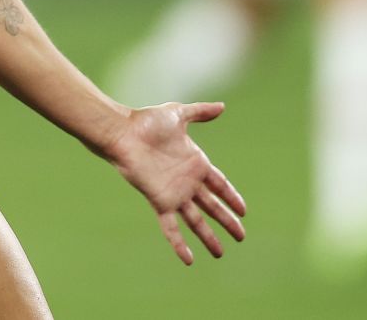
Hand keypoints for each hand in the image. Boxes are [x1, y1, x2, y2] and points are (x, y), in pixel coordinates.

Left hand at [105, 101, 246, 264]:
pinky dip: (178, 243)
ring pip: (196, 221)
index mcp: (195, 163)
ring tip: (220, 253)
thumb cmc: (147, 121)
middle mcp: (187, 182)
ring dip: (208, 237)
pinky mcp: (160, 201)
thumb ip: (200, 113)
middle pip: (212, 206)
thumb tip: (222, 106)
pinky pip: (171, 227)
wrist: (123, 133)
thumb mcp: (178, 114)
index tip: (244, 210)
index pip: (219, 185)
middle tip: (241, 236)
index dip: (231, 197)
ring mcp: (174, 194)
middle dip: (227, 221)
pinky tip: (188, 260)